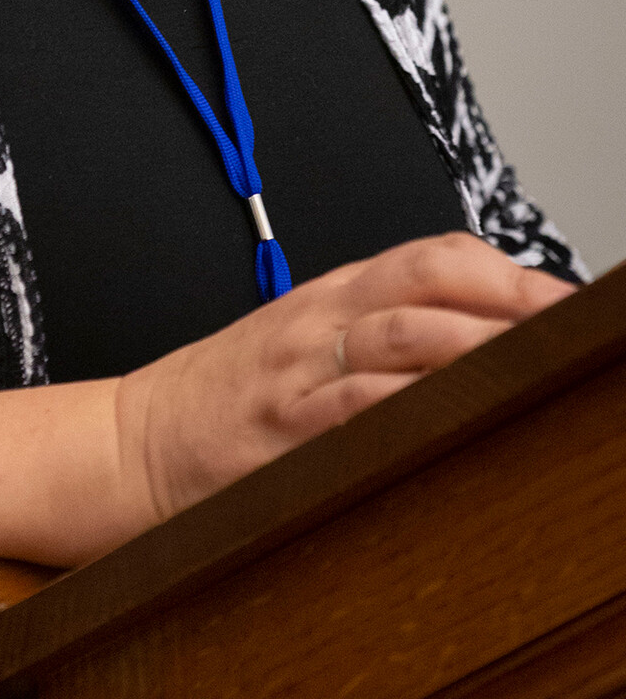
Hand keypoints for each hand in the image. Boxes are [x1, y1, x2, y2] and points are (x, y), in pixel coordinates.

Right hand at [121, 231, 570, 526]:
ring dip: (476, 345)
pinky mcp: (279, 428)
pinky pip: (352, 404)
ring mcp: (299, 371)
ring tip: (530, 361)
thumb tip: (476, 346)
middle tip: (566, 321)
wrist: (132, 441)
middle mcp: (319, 320)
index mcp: (329, 296)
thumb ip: (374, 335)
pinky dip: (406, 402)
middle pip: (428, 280)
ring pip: (402, 334)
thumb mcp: (299, 347)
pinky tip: (448, 410)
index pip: (430, 257)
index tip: (565, 300)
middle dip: (510, 298)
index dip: (505, 271)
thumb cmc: (223, 401)